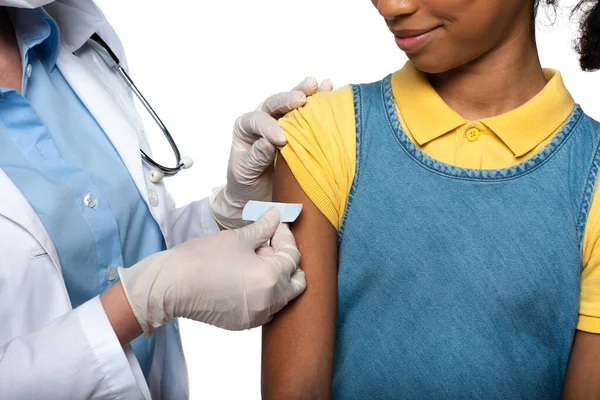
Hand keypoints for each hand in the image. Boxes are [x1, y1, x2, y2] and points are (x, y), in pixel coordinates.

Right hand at [118, 208, 305, 335]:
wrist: (170, 286)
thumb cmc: (201, 260)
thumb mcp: (238, 238)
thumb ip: (263, 228)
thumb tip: (276, 216)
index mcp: (272, 278)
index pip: (293, 256)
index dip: (285, 237)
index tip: (276, 225)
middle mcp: (270, 302)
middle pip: (296, 281)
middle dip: (288, 261)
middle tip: (270, 244)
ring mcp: (257, 316)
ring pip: (282, 296)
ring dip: (276, 276)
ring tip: (254, 258)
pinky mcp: (243, 323)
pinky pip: (265, 307)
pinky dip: (263, 291)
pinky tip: (246, 275)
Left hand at [210, 77, 332, 228]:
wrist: (257, 196)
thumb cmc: (247, 184)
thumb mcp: (244, 173)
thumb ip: (254, 157)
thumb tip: (267, 143)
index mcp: (245, 129)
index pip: (257, 121)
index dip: (269, 127)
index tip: (281, 140)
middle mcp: (263, 120)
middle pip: (274, 104)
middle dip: (288, 100)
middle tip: (301, 99)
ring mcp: (282, 123)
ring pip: (292, 104)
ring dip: (306, 93)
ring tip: (318, 85)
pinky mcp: (299, 130)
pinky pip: (308, 113)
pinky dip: (319, 101)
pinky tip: (328, 88)